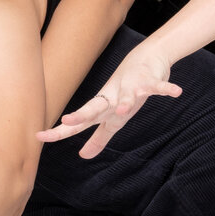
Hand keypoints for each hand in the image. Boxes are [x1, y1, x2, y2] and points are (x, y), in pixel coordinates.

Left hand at [37, 45, 181, 158]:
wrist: (146, 60)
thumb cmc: (126, 91)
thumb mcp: (112, 119)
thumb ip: (98, 138)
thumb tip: (83, 156)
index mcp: (102, 109)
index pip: (77, 123)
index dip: (59, 131)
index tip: (38, 136)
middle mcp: (112, 98)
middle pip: (95, 108)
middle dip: (82, 115)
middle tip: (67, 120)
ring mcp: (130, 88)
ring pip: (127, 97)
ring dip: (126, 103)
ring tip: (123, 111)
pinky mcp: (149, 81)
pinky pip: (158, 87)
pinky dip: (166, 89)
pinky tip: (176, 93)